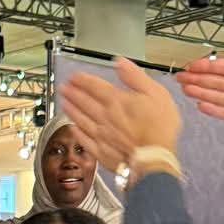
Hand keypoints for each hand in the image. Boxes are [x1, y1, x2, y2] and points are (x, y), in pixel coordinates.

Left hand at [61, 59, 181, 171]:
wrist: (154, 160)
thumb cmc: (159, 128)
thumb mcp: (155, 93)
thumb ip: (135, 77)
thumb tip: (121, 63)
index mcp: (116, 101)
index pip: (95, 87)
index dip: (83, 80)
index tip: (74, 77)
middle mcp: (105, 117)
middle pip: (84, 102)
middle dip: (72, 93)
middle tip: (63, 88)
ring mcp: (101, 136)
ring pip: (81, 120)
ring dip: (71, 110)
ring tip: (64, 103)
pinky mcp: (101, 152)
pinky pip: (84, 141)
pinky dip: (77, 133)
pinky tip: (72, 128)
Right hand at [177, 20, 223, 136]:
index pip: (222, 67)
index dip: (206, 65)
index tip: (192, 64)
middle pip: (213, 81)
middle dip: (196, 78)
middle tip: (180, 76)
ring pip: (215, 96)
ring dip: (199, 92)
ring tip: (184, 89)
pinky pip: (223, 112)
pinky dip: (211, 109)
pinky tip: (199, 105)